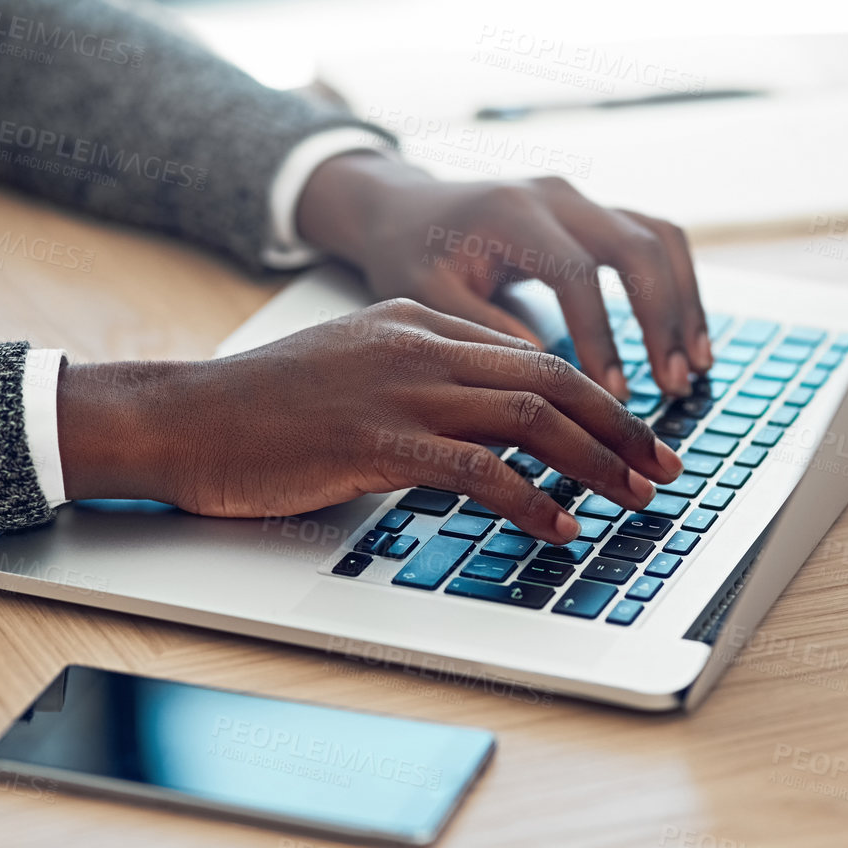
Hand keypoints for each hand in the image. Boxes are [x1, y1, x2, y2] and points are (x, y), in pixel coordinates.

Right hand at [56, 300, 682, 542]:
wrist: (182, 417)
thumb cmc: (259, 407)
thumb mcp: (352, 370)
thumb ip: (420, 383)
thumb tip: (488, 430)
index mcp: (415, 321)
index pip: (531, 351)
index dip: (597, 396)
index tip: (635, 435)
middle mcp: (417, 345)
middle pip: (551, 376)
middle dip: (620, 425)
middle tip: (664, 466)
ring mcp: (397, 390)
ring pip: (530, 416)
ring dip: (596, 461)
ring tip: (636, 497)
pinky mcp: (374, 441)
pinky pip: (476, 467)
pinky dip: (531, 498)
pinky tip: (559, 525)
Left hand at [296, 150, 713, 399]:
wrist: (407, 208)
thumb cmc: (410, 254)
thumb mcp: (426, 295)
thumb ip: (482, 330)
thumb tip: (546, 379)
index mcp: (512, 212)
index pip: (576, 273)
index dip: (601, 335)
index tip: (613, 393)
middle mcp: (557, 195)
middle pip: (636, 246)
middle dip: (662, 319)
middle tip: (672, 385)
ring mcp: (582, 199)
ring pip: (660, 237)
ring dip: (685, 302)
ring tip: (695, 367)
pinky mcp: (596, 213)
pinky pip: (656, 239)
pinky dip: (679, 286)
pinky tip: (687, 339)